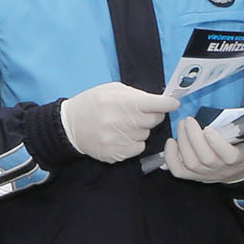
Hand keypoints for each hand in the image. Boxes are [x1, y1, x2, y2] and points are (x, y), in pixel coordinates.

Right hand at [59, 81, 178, 162]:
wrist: (70, 126)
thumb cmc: (94, 103)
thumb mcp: (112, 90)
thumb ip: (137, 95)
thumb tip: (161, 101)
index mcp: (122, 102)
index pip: (157, 104)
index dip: (168, 103)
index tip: (173, 103)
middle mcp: (122, 121)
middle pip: (154, 120)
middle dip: (152, 115)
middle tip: (140, 113)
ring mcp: (119, 140)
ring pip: (146, 135)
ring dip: (140, 129)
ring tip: (124, 124)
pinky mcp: (116, 154)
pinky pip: (138, 148)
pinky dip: (134, 142)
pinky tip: (120, 136)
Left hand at [162, 114, 243, 184]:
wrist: (239, 172)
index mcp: (236, 161)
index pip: (226, 157)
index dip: (216, 144)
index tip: (209, 128)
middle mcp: (219, 171)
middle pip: (203, 159)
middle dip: (193, 138)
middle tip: (189, 120)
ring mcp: (204, 176)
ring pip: (189, 163)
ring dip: (182, 143)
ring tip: (183, 125)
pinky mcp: (192, 177)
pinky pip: (178, 171)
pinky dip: (171, 158)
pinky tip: (171, 142)